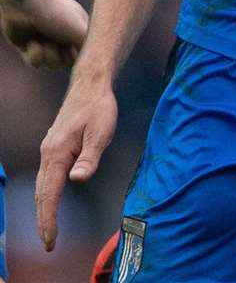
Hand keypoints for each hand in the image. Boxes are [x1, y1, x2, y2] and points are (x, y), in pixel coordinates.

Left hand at [1, 0, 88, 68]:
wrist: (24, 5)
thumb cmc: (56, 14)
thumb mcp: (81, 32)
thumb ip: (91, 49)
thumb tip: (99, 61)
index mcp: (81, 28)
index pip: (85, 53)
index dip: (78, 55)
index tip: (72, 48)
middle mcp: (65, 35)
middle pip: (67, 62)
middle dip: (61, 56)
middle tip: (57, 42)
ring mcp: (47, 40)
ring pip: (51, 63)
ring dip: (46, 54)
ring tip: (41, 39)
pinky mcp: (29, 46)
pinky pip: (35, 62)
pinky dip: (33, 53)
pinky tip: (31, 41)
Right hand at [36, 73, 118, 250]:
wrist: (90, 86)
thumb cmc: (98, 108)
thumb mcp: (101, 132)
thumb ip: (90, 157)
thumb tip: (78, 180)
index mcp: (57, 153)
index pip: (49, 194)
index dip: (49, 218)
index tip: (50, 239)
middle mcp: (48, 154)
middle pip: (40, 193)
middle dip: (43, 219)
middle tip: (48, 242)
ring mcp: (48, 150)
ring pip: (41, 185)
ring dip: (43, 208)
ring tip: (48, 228)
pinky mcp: (54, 147)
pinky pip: (46, 176)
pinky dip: (46, 193)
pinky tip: (51, 201)